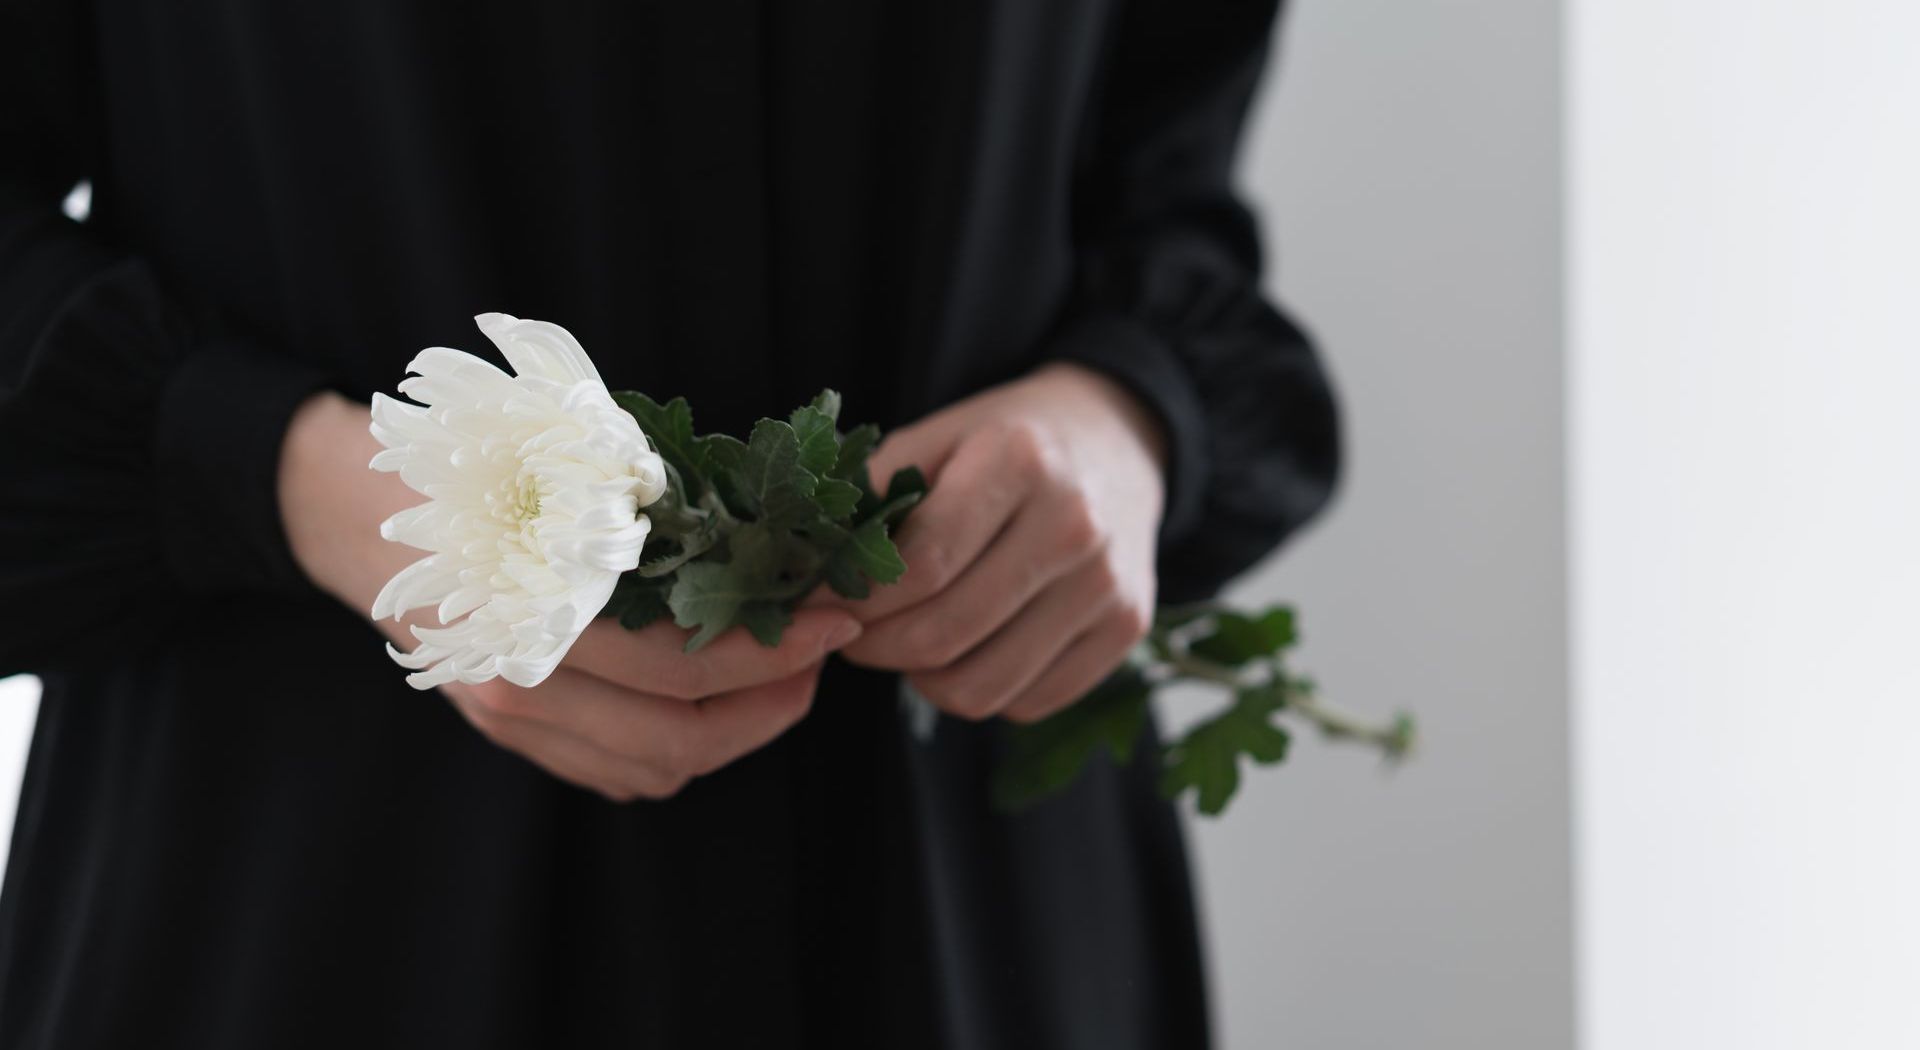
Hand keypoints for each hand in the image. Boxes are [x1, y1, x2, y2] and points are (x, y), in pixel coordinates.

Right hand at [277, 392, 860, 800]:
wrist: (356, 503)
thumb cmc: (473, 462)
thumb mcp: (566, 462)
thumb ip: (657, 509)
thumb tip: (772, 536)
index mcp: (535, 612)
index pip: (684, 666)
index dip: (775, 650)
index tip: (834, 616)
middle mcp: (516, 683)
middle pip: (680, 737)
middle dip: (772, 701)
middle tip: (823, 652)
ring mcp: (507, 718)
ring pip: (655, 767)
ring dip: (736, 731)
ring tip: (783, 675)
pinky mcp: (507, 731)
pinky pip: (616, 770)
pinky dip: (680, 746)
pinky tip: (718, 698)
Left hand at [827, 362, 1165, 722]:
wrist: (1117, 441)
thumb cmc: (1005, 441)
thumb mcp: (936, 438)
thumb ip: (869, 498)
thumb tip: (798, 571)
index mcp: (1019, 462)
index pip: (919, 565)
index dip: (854, 598)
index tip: (819, 601)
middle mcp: (1074, 525)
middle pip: (944, 633)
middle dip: (874, 646)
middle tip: (849, 633)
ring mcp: (1108, 584)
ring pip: (982, 686)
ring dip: (921, 679)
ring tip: (905, 643)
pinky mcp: (1126, 629)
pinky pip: (1027, 703)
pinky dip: (979, 690)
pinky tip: (965, 649)